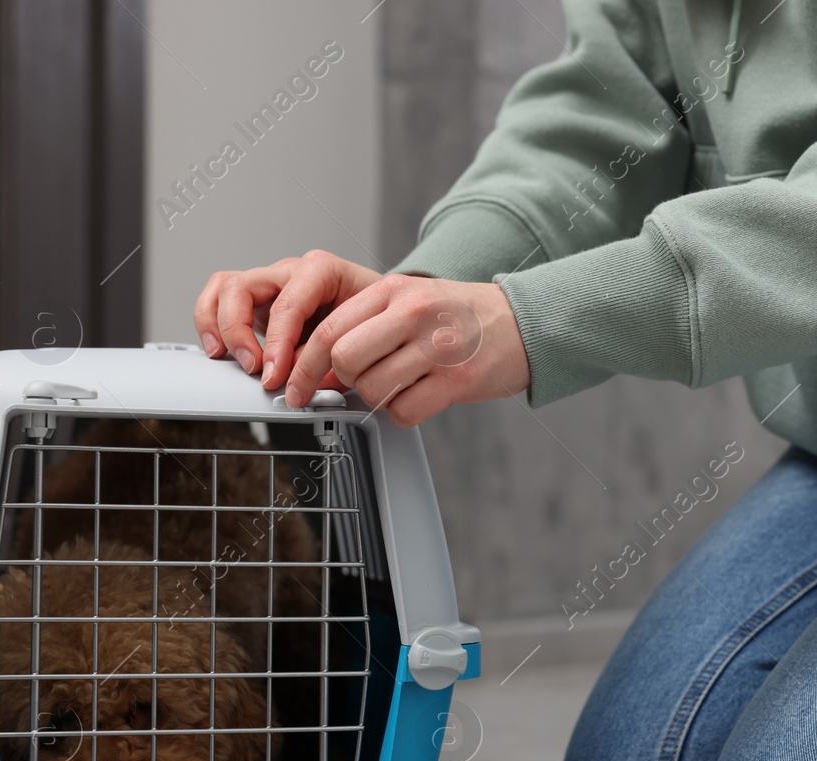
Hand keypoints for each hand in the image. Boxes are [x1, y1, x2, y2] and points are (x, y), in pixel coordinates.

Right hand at [193, 250, 383, 376]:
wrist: (383, 311)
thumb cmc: (374, 318)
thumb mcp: (361, 337)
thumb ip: (328, 358)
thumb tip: (301, 383)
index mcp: (322, 271)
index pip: (287, 303)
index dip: (277, 344)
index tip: (274, 375)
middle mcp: (291, 272)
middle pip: (244, 287)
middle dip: (241, 333)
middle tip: (254, 368)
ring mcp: (271, 282)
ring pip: (225, 287)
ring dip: (219, 325)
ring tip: (224, 356)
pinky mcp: (258, 300)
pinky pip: (220, 297)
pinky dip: (210, 321)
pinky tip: (218, 348)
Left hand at [194, 251, 530, 426]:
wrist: (524, 323)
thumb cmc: (461, 318)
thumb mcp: (411, 300)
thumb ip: (367, 323)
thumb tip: (316, 367)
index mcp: (394, 291)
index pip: (329, 329)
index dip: (302, 365)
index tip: (292, 386)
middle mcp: (414, 314)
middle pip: (343, 359)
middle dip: (336, 382)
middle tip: (346, 389)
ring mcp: (437, 347)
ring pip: (372, 389)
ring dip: (375, 398)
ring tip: (398, 386)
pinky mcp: (458, 380)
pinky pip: (405, 412)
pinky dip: (404, 413)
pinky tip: (421, 397)